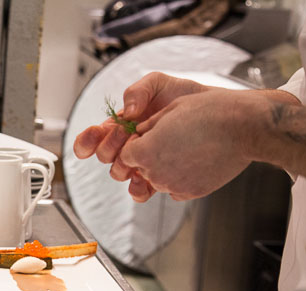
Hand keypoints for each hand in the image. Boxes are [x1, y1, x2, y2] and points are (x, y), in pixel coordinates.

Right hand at [73, 72, 208, 195]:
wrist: (218, 114)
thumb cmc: (186, 97)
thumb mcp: (159, 83)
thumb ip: (138, 90)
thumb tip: (127, 113)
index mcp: (122, 125)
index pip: (94, 137)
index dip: (87, 140)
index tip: (95, 135)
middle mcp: (128, 146)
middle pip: (105, 157)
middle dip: (111, 149)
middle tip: (128, 137)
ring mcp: (142, 162)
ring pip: (120, 174)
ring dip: (123, 170)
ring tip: (135, 162)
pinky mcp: (158, 176)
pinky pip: (141, 190)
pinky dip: (139, 189)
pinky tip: (147, 181)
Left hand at [120, 89, 261, 200]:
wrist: (245, 127)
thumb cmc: (209, 112)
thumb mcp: (170, 110)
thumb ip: (148, 126)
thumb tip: (139, 134)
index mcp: (145, 152)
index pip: (126, 154)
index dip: (137, 143)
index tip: (150, 135)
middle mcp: (155, 173)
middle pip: (141, 168)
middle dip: (150, 155)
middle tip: (174, 139)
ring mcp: (173, 186)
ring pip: (159, 179)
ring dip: (167, 166)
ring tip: (190, 147)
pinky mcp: (190, 193)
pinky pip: (176, 188)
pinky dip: (182, 176)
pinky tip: (198, 159)